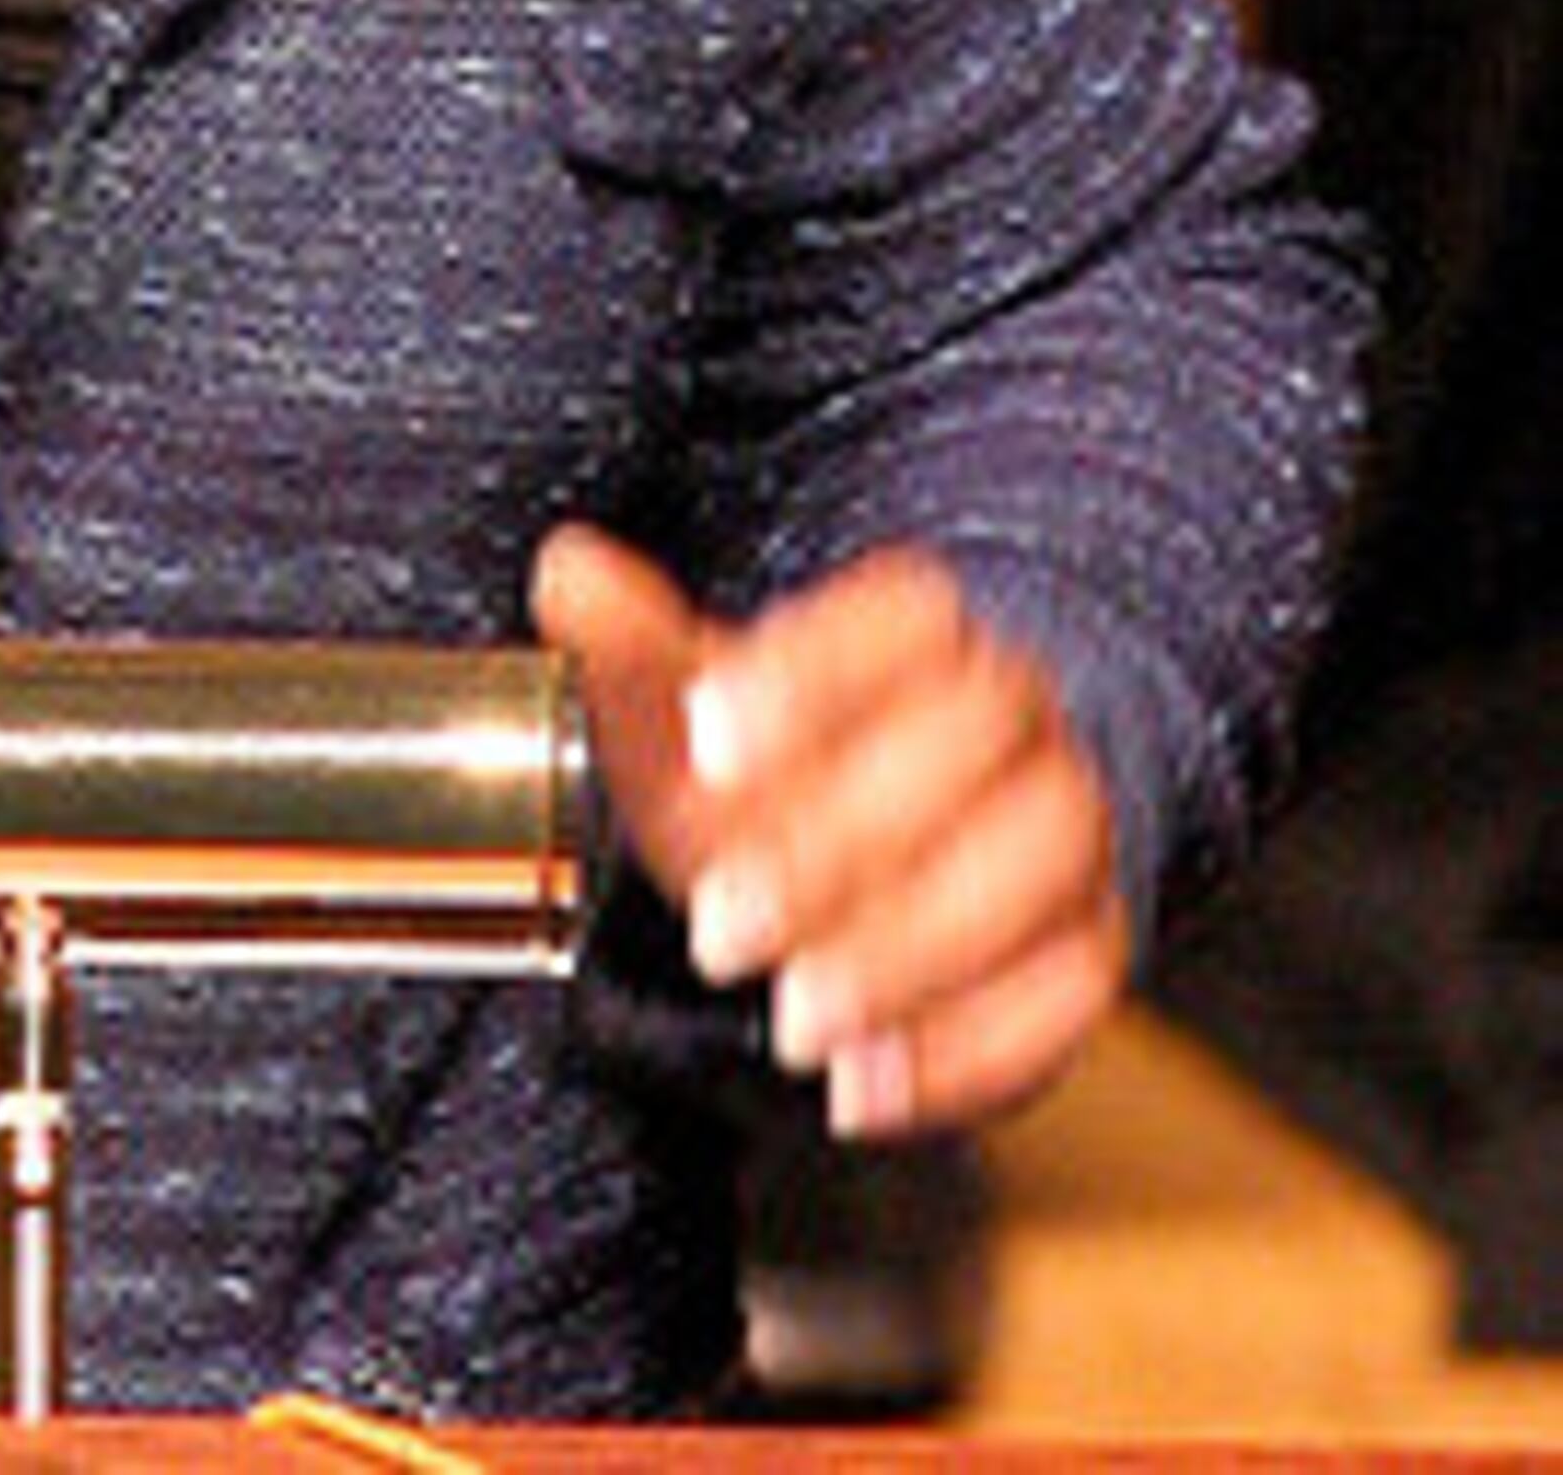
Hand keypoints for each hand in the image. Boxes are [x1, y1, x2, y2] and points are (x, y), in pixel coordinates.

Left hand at [532, 524, 1128, 1139]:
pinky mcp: (1090, 948)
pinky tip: (860, 1089)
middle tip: (718, 932)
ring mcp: (1070, 829)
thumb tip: (572, 573)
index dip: (808, 674)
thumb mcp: (688, 706)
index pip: (898, 618)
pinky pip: (1067, 996)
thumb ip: (632, 648)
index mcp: (922, 627)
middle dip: (836, 846)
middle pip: (966, 746)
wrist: (880, 851)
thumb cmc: (774, 764)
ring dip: (906, 956)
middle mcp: (1016, 713)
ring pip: (1031, 870)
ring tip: (791, 1018)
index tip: (707, 740)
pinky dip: (965, 1052)